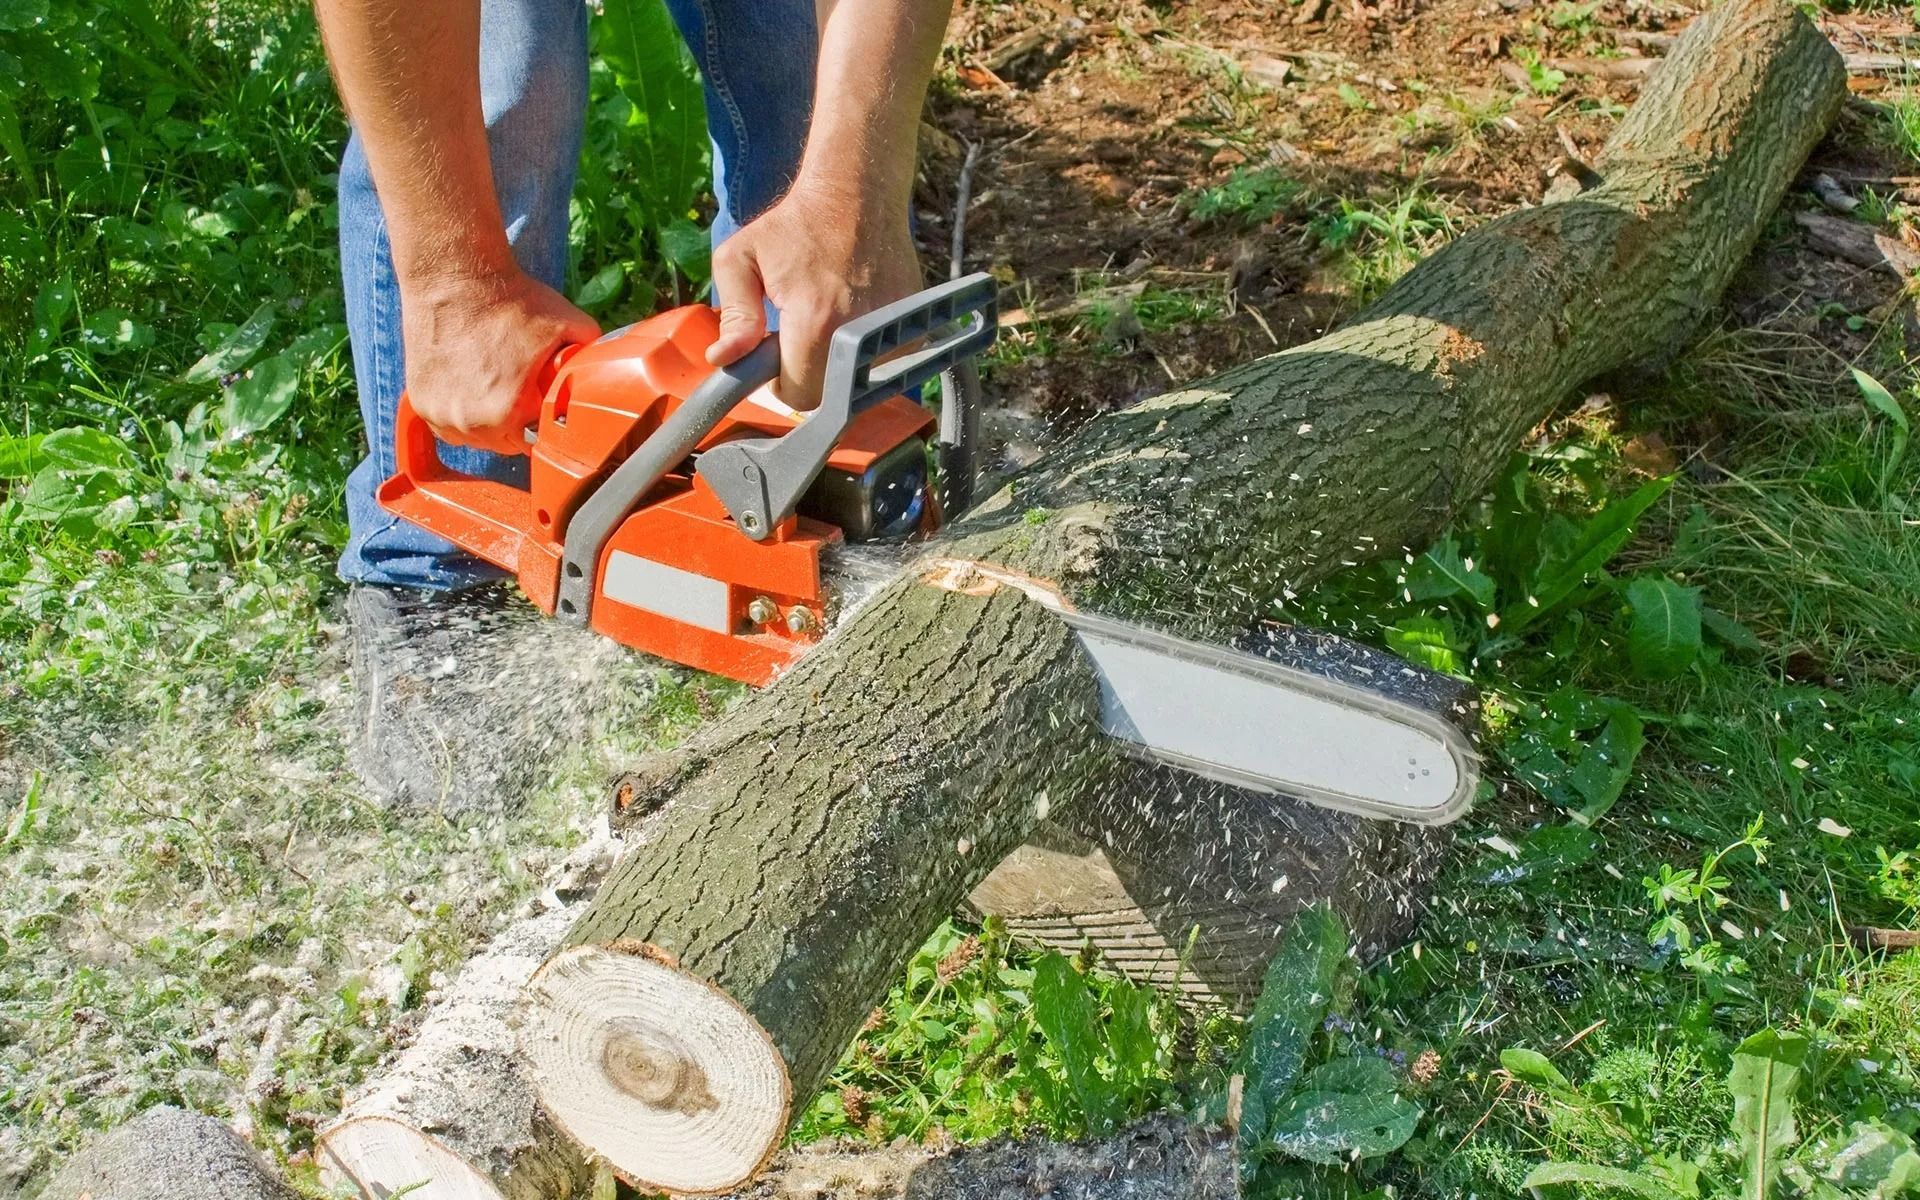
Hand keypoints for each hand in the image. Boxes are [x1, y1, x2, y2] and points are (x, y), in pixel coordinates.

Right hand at [400, 267, 599, 454]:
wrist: (454, 277)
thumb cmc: (511, 301)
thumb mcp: (570, 325)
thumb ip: (592, 355)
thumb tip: (609, 371)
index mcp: (509, 412)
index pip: (536, 443)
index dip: (544, 426)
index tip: (545, 410)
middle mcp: (471, 422)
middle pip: (505, 444)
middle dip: (518, 424)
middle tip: (522, 393)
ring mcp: (441, 415)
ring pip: (475, 438)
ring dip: (488, 422)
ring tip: (495, 386)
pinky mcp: (421, 403)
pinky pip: (448, 425)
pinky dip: (460, 413)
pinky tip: (471, 385)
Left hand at [705, 183, 922, 410]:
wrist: (857, 194)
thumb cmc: (794, 225)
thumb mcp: (742, 258)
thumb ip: (733, 315)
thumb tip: (723, 359)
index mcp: (814, 322)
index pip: (799, 396)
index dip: (781, 383)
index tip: (777, 355)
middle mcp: (859, 333)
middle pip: (829, 395)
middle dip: (808, 376)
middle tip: (799, 335)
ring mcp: (892, 330)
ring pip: (857, 383)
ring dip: (837, 364)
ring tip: (828, 318)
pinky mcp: (913, 326)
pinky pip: (882, 363)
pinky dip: (864, 352)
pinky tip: (853, 315)